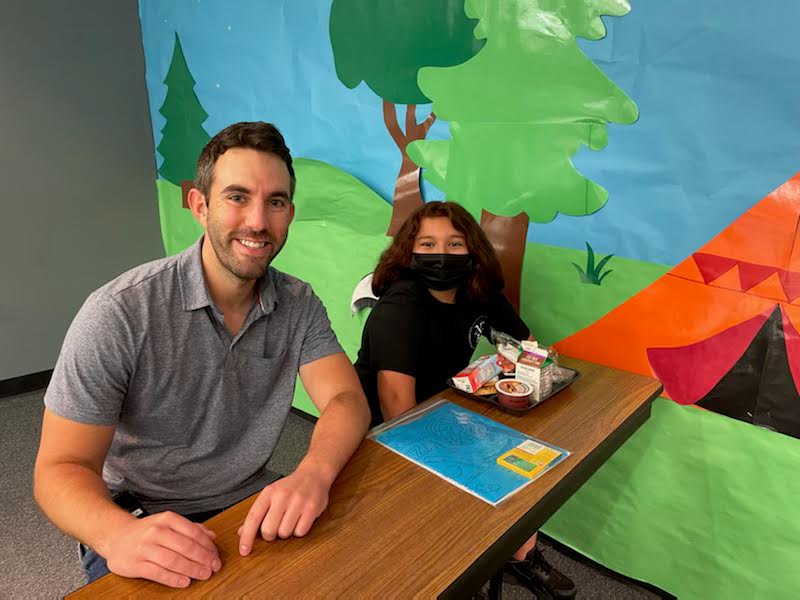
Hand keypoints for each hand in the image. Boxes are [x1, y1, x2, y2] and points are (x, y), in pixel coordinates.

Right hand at [104, 511, 220, 587]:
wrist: (116, 536)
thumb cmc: (147, 531)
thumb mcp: (168, 523)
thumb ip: (191, 528)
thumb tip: (212, 536)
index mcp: (167, 519)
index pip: (193, 533)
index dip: (207, 546)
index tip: (216, 556)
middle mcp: (156, 531)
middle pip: (185, 547)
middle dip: (203, 559)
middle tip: (214, 567)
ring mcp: (144, 548)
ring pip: (173, 560)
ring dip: (192, 569)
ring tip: (203, 574)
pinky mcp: (135, 564)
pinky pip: (158, 573)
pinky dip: (173, 578)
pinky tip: (185, 581)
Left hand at [237, 467, 330, 555]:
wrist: (314, 474)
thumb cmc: (289, 488)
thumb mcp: (270, 495)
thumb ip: (257, 513)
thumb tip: (241, 532)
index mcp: (269, 492)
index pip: (253, 518)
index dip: (247, 537)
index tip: (244, 551)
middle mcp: (282, 496)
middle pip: (269, 530)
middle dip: (270, 535)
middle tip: (276, 527)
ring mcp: (298, 502)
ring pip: (284, 533)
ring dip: (286, 532)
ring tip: (290, 520)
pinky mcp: (312, 508)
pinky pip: (300, 532)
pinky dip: (299, 531)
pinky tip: (300, 520)